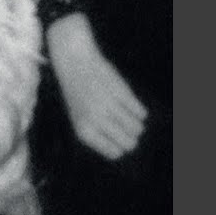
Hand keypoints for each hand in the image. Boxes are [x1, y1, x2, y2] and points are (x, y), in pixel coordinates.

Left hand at [46, 13, 147, 160]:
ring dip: (136, 123)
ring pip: (138, 128)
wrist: (74, 61)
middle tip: (124, 124)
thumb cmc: (78, 93)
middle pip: (130, 143)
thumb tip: (125, 150)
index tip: (117, 136)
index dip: (120, 146)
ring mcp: (108, 105)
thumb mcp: (80, 117)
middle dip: (131, 136)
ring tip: (126, 112)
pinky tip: (129, 102)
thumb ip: (99, 135)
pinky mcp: (120, 91)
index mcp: (84, 131)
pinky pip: (141, 112)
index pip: (115, 153)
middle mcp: (96, 120)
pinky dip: (139, 110)